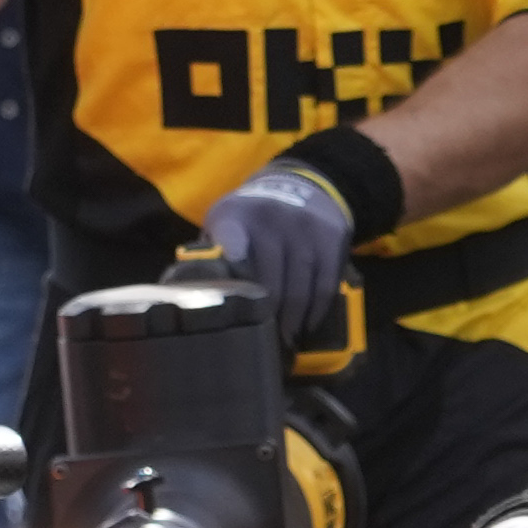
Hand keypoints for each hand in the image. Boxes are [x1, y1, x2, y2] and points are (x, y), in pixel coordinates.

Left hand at [199, 163, 358, 343]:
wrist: (300, 184)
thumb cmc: (252, 218)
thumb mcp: (223, 224)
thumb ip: (212, 255)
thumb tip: (196, 295)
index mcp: (234, 217)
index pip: (231, 248)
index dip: (233, 280)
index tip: (236, 311)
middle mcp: (271, 218)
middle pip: (270, 282)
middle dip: (267, 318)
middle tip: (265, 342)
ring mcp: (305, 226)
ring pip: (301, 288)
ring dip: (293, 321)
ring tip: (286, 339)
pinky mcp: (332, 236)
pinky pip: (326, 284)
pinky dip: (317, 310)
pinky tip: (307, 324)